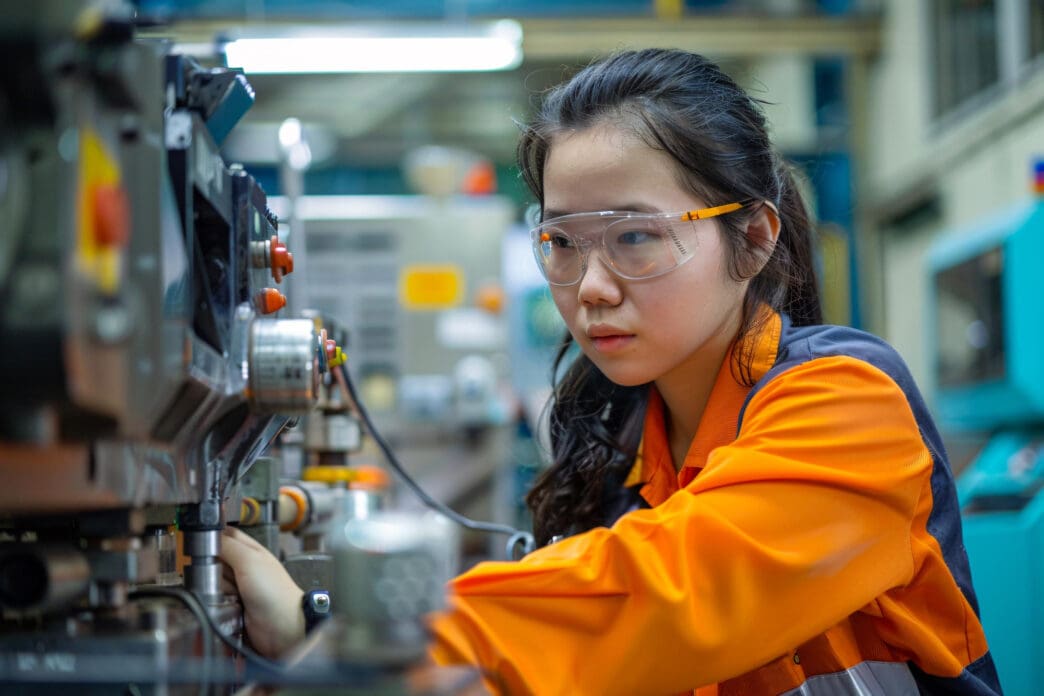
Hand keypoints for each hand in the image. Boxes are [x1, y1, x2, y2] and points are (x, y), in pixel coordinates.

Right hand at [219, 525, 304, 658]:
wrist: (280, 626)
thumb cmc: (274, 591)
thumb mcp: (250, 560)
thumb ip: (229, 546)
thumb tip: (208, 536)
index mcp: (250, 550)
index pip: (225, 535)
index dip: (213, 539)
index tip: (205, 548)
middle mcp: (243, 566)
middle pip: (214, 559)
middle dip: (214, 568)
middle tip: (230, 576)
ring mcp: (237, 586)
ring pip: (212, 580)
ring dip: (218, 588)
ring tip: (234, 593)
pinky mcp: (231, 604)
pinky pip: (213, 599)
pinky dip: (217, 602)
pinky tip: (230, 604)